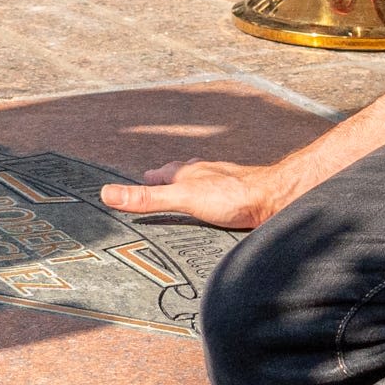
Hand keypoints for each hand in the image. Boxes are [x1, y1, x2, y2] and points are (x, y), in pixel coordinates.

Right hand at [97, 158, 294, 230]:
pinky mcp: (239, 201)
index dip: (148, 180)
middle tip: (156, 184)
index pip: (160, 175)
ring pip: (202, 185)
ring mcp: (224, 186)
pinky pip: (220, 199)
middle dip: (169, 182)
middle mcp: (205, 176)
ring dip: (192, 189)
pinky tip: (216, 210)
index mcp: (188, 174)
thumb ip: (147, 198)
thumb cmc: (233, 196)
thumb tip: (108, 193)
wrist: (276, 200)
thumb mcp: (182, 197)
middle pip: (181, 177)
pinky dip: (212, 202)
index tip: (138, 180)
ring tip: (185, 194)